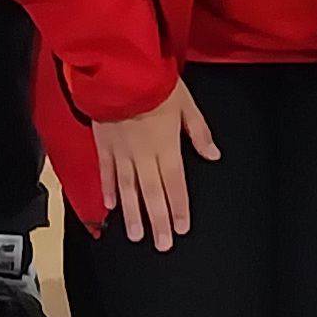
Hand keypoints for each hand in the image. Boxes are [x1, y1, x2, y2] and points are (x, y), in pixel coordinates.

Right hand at [95, 85, 220, 247]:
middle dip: (158, 221)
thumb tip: (213, 155)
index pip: (175, 184)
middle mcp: (144, 156)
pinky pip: (106, 172)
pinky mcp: (103, 145)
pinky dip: (108, 190)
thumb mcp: (187, 104)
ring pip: (128, 189)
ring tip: (135, 236)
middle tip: (162, 245)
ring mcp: (122, 152)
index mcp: (167, 147)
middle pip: (152, 193)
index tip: (181, 229)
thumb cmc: (157, 84)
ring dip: (133, 214)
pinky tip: (110, 206)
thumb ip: (199, 132)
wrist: (120, 71)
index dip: (179, 208)